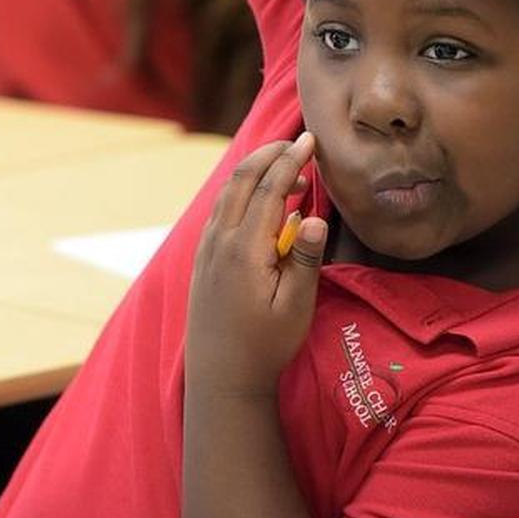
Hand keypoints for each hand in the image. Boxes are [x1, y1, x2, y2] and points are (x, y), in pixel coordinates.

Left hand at [186, 131, 327, 399]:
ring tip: (285, 169)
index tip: (310, 140)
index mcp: (245, 248)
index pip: (270, 188)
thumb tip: (316, 216)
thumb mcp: (296, 307)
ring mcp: (206, 248)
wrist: (220, 377)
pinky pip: (219, 209)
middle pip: (241, 179)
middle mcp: (220, 240)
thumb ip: (305, 259)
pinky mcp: (202, 258)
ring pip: (227, 192)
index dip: (291, 160)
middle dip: (269, 154)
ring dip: (254, 172)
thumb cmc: (265, 345)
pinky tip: (258, 200)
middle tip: (297, 143)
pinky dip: (240, 192)